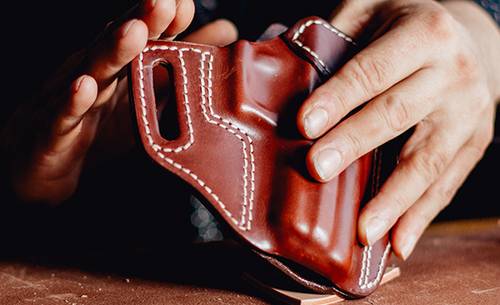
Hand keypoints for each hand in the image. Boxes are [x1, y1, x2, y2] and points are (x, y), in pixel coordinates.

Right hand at [2, 0, 237, 203]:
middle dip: (142, 21)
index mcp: (120, 67)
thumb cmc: (97, 124)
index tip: (185, 4)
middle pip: (118, 44)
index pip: (143, 37)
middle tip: (165, 1)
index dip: (164, 20)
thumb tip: (225, 32)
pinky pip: (62, 115)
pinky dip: (73, 101)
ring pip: (92, 71)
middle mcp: (96, 75)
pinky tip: (85, 87)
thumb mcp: (145, 97)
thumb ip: (183, 65)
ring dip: (113, 51)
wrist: (42, 161)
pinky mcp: (54, 131)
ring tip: (135, 32)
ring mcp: (73, 100)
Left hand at [297, 0, 499, 258]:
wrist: (470, 38)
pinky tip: (398, 244)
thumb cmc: (406, 25)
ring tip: (363, 232)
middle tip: (317, 169)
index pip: (373, 71)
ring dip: (393, 199)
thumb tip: (282, 65)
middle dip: (355, 144)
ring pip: (428, 161)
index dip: (339, 98)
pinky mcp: (475, 142)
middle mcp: (454, 72)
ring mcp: (469, 112)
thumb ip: (336, 34)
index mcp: (426, 32)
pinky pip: (446, 184)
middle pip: (397, 114)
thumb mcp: (373, 10)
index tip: (304, 125)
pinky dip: (421, 216)